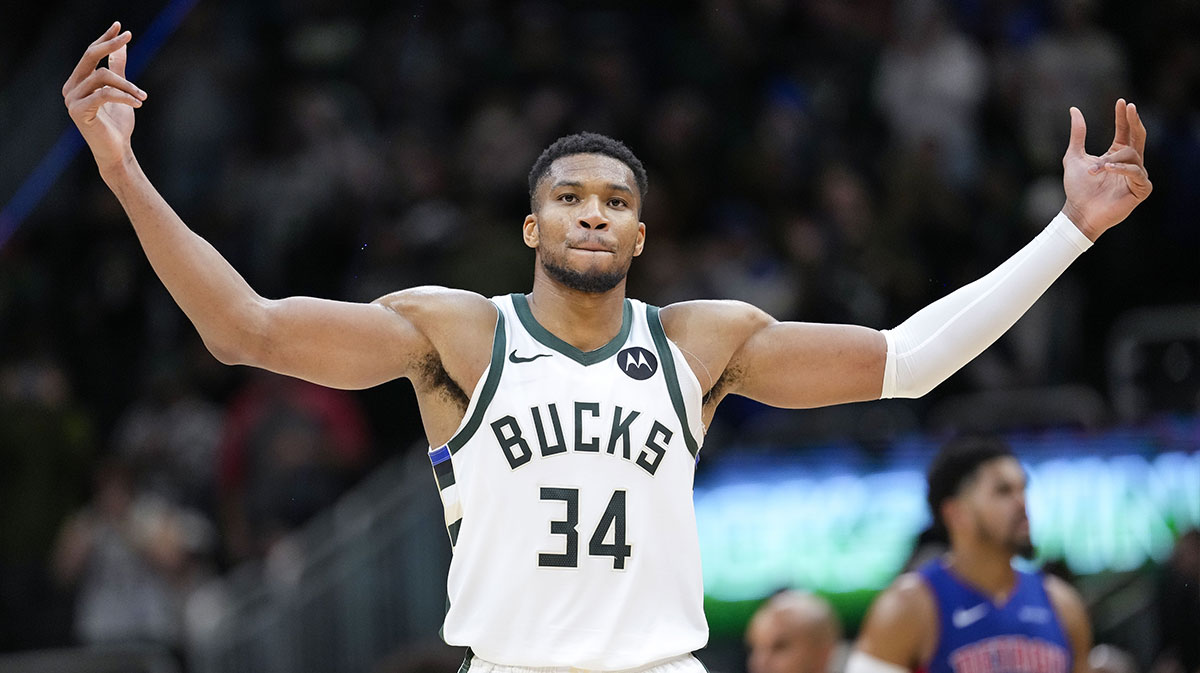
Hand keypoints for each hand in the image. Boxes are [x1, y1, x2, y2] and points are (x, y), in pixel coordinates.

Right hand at [62, 22, 147, 172]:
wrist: (117, 150)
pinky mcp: (78, 111)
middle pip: (90, 57)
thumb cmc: (118, 123)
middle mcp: (70, 87)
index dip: (104, 39)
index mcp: (78, 81)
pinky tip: (138, 103)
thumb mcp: (121, 90)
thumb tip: (121, 46)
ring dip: (127, 85)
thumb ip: (118, 68)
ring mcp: (71, 99)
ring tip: (143, 96)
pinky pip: (104, 94)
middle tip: (128, 37)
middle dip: (109, 45)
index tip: (119, 26)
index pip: (90, 54)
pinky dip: (124, 95)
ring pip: (102, 76)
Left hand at [1061, 99, 1151, 240]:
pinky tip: (1110, 169)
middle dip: (1135, 122)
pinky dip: (1123, 169)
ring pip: (1133, 156)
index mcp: (1116, 154)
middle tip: (1130, 108)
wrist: (1078, 212)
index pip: (1125, 131)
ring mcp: (1136, 176)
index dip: (1124, 117)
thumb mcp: (1074, 156)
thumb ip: (1077, 134)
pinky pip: (1137, 173)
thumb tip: (1074, 109)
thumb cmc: (1077, 188)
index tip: (1122, 101)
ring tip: (1095, 169)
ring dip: (1112, 160)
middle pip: (1138, 137)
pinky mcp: (1140, 189)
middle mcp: (1129, 163)